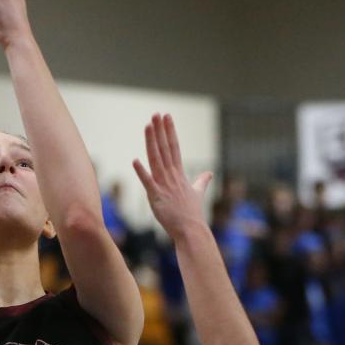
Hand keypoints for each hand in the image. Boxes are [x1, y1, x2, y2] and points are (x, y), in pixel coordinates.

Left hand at [133, 114, 212, 239]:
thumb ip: (202, 182)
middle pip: (165, 149)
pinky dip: (141, 172)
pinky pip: (148, 183)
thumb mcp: (198, 194)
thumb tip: (209, 173)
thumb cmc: (193, 214)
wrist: (191, 230)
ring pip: (156, 160)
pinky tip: (134, 160)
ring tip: (148, 126)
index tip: (166, 117)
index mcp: (179, 174)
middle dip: (160, 131)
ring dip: (152, 142)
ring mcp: (164, 186)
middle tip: (156, 114)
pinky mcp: (156, 197)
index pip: (174, 147)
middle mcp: (172, 177)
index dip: (169, 131)